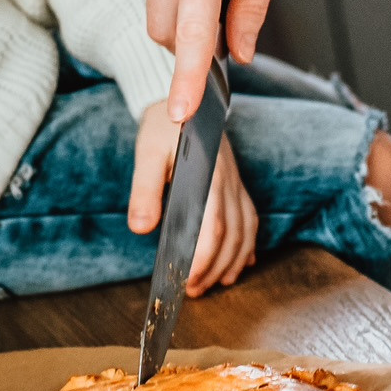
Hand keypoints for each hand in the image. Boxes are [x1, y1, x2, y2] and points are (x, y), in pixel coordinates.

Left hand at [128, 100, 258, 296]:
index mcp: (207, 175)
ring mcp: (236, 183)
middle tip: (194, 290)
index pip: (212, 226)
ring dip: (232, 262)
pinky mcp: (237, 184)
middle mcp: (228, 181)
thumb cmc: (162, 127)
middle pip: (231, 236)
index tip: (188, 281)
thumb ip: (144, 191)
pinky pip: (250, 219)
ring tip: (214, 283)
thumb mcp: (147, 153)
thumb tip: (140, 228)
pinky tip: (239, 262)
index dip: (203, 259)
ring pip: (245, 231)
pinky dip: (247, 245)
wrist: (184, 100)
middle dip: (214, 269)